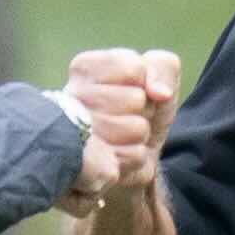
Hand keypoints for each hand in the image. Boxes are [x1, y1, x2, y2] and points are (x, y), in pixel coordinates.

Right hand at [63, 46, 184, 200]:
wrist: (129, 161)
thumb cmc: (139, 111)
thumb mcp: (157, 78)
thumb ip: (162, 68)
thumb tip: (160, 93)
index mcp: (85, 68)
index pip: (134, 68)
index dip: (145, 83)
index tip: (134, 91)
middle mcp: (72, 96)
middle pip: (136, 99)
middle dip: (144, 110)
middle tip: (127, 117)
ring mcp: (74, 133)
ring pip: (136, 128)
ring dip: (139, 136)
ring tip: (122, 137)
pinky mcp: (87, 167)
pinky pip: (135, 156)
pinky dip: (135, 157)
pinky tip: (116, 156)